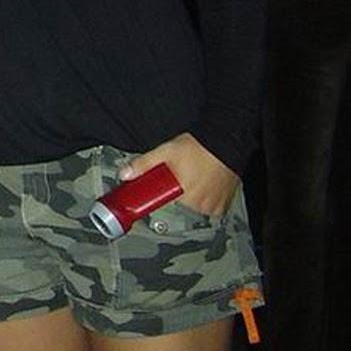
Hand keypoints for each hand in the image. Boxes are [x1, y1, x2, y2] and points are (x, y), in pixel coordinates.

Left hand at [123, 132, 238, 217]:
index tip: (160, 189)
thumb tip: (125, 174)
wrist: (226, 142)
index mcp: (184, 194)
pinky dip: (206, 198)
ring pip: (194, 207)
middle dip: (176, 191)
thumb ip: (143, 164)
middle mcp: (201, 205)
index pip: (164, 205)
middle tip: (180, 175)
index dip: (160, 195)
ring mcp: (214, 206)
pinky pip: (210, 208)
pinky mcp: (224, 205)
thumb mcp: (165, 152)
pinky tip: (204, 184)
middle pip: (179, 204)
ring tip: (194, 177)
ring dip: (192, 195)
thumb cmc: (199, 147)